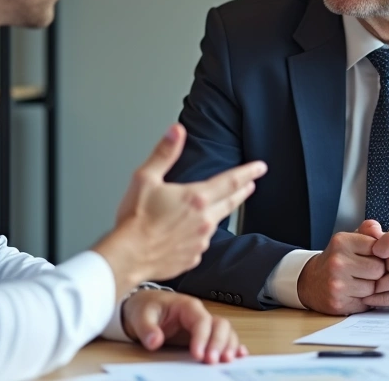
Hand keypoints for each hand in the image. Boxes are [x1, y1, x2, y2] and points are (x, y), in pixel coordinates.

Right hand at [95, 124, 266, 295]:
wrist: (128, 256)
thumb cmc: (135, 220)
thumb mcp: (146, 178)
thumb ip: (164, 153)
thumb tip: (176, 131)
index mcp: (196, 198)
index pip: (231, 181)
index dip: (248, 173)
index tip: (260, 168)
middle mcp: (204, 220)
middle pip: (231, 202)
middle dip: (242, 191)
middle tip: (250, 185)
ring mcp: (200, 241)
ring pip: (215, 223)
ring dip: (219, 212)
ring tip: (216, 207)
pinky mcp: (192, 257)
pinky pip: (200, 243)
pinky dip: (199, 235)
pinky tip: (188, 233)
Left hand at [121, 290, 248, 363]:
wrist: (145, 307)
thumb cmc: (146, 308)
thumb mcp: (142, 315)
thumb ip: (147, 328)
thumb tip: (155, 341)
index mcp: (187, 306)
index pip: (202, 320)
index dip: (202, 337)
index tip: (198, 354)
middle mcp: (200, 314)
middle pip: (220, 324)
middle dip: (219, 343)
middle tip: (213, 361)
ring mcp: (205, 325)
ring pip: (226, 331)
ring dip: (229, 346)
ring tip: (226, 361)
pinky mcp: (205, 335)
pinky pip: (224, 338)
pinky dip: (233, 346)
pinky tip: (238, 355)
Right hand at [296, 220, 385, 314]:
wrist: (310, 282)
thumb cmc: (336, 260)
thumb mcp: (349, 240)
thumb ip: (368, 231)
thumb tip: (384, 234)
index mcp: (341, 241)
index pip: (379, 247)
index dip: (379, 254)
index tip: (372, 256)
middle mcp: (337, 261)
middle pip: (378, 269)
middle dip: (376, 272)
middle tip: (365, 272)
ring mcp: (336, 283)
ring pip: (373, 288)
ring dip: (370, 288)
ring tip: (358, 283)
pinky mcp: (338, 302)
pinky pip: (364, 303)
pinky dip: (363, 300)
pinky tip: (353, 293)